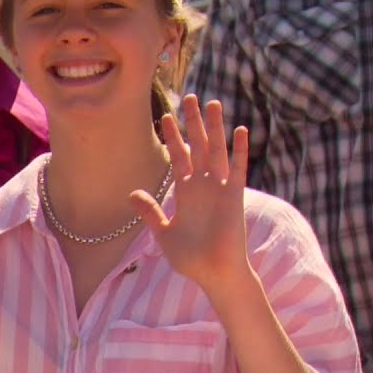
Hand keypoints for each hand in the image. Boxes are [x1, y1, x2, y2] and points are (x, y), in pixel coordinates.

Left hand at [130, 95, 251, 291]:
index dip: (173, 137)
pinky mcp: (235, 197)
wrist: (214, 274)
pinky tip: (240, 130)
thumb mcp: (163, 233)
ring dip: (215, 127)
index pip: (178, 157)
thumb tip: (132, 194)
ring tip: (212, 103)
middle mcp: (203, 186)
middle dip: (193, 123)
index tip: (165, 117)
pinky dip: (239, 150)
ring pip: (217, 150)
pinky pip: (238, 169)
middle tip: (190, 97)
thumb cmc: (191, 259)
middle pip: (198, 146)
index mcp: (186, 192)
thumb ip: (151, 212)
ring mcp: (220, 189)